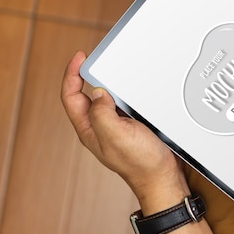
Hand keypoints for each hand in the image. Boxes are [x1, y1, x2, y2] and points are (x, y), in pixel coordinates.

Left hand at [60, 51, 188, 205]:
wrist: (162, 176)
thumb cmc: (140, 163)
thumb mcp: (116, 135)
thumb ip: (101, 113)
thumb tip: (97, 93)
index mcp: (89, 129)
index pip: (71, 97)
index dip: (71, 75)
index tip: (80, 57)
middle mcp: (98, 127)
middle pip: (85, 95)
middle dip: (87, 75)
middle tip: (96, 58)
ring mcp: (114, 126)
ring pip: (104, 98)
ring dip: (107, 83)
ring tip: (112, 69)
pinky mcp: (130, 125)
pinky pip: (121, 103)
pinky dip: (124, 92)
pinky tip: (131, 88)